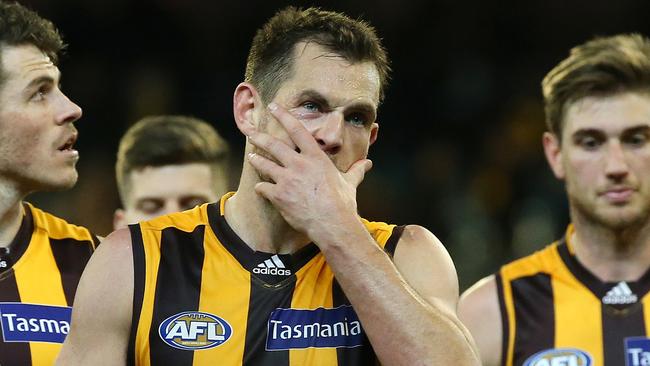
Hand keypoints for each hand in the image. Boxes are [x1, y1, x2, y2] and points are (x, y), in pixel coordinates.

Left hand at [245, 103, 371, 241]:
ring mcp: (286, 180)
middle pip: (274, 145)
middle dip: (260, 137)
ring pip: (265, 165)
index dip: (284, 116)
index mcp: (316, 158)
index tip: (273, 107)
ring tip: (251, 156)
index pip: (297, 130)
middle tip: (251, 132)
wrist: (332, 224)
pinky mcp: (278, 195)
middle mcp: (299, 165)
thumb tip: (368, 164)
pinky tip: (260, 188)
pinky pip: (263, 188)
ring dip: (257, 160)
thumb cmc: (342, 203)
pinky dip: (261, 188)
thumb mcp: (350, 183)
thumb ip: (356, 170)